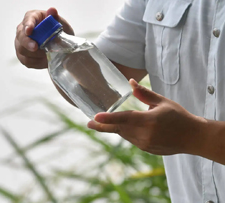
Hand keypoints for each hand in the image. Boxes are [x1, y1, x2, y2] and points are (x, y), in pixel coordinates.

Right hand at [15, 7, 73, 68]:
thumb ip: (55, 19)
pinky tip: (45, 60)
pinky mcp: (22, 55)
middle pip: (21, 36)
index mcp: (32, 17)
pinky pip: (27, 61)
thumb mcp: (60, 25)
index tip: (29, 30)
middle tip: (35, 47)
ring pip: (22, 50)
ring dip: (36, 54)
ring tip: (47, 55)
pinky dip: (37, 62)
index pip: (28, 19)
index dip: (28, 25)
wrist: (60, 47)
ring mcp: (21, 43)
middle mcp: (23, 29)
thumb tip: (52, 10)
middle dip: (27, 43)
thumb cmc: (58, 32)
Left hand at [87, 79, 205, 155]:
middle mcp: (145, 134)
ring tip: (105, 122)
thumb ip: (144, 94)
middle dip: (103, 126)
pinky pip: (131, 139)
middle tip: (88, 124)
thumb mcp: (162, 102)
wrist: (193, 137)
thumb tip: (130, 83)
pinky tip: (128, 127)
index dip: (108, 119)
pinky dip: (127, 132)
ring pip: (124, 134)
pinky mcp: (146, 149)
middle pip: (119, 129)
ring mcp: (145, 144)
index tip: (94, 118)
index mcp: (149, 120)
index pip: (124, 119)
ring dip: (116, 128)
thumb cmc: (179, 116)